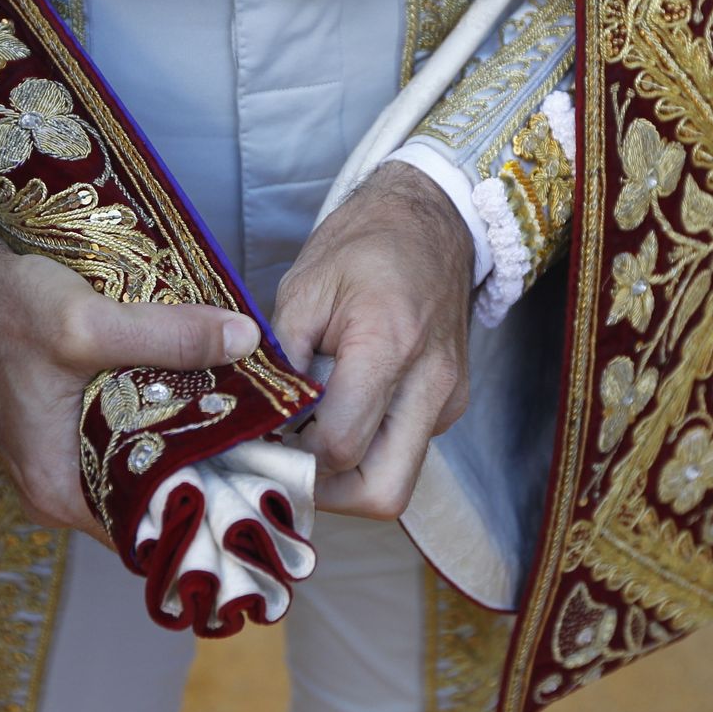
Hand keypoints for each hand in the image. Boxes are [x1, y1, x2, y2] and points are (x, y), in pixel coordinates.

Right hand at [0, 216, 261, 545]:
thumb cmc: (7, 311)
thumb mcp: (88, 321)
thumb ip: (168, 336)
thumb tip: (246, 341)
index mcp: (60, 492)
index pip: (150, 528)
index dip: (206, 506)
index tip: (257, 477)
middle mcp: (59, 494)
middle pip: (150, 501)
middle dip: (205, 472)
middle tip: (262, 440)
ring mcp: (61, 467)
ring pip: (140, 470)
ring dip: (184, 446)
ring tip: (241, 420)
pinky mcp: (67, 437)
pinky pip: (124, 446)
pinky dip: (158, 427)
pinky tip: (196, 399)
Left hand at [273, 162, 473, 519]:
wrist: (433, 218)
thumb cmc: (364, 245)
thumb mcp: (303, 289)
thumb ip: (282, 362)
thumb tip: (259, 422)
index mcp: (388, 345)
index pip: (340, 446)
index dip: (293, 457)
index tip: (260, 443)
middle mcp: (430, 383)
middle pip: (383, 492)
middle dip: (328, 493)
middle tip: (286, 463)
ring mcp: (449, 399)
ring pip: (398, 479)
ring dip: (348, 474)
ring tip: (308, 437)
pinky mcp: (453, 404)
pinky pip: (408, 451)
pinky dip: (370, 447)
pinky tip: (341, 413)